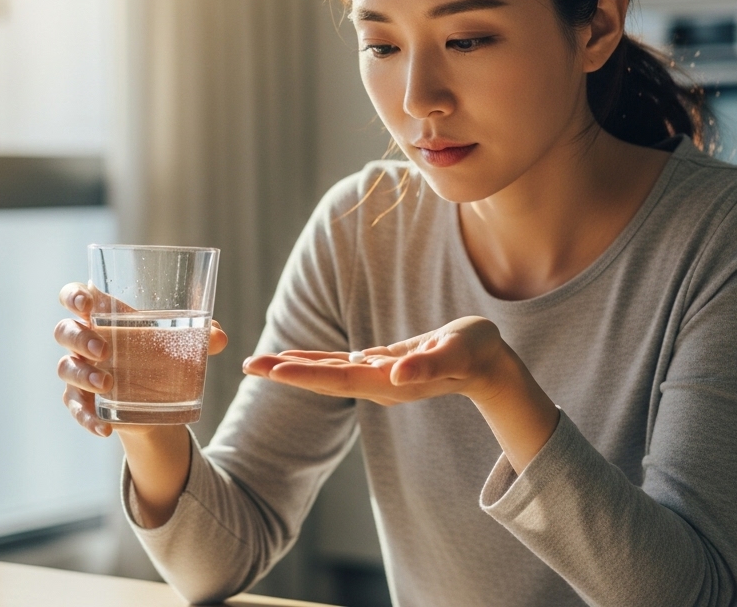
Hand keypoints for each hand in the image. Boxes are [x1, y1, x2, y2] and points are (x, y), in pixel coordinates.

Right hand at [54, 282, 228, 436]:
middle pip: (65, 331)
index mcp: (105, 315)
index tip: (85, 303)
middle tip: (104, 351)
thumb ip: (201, 337)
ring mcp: (80, 371)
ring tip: (107, 385)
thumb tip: (219, 337)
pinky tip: (104, 428)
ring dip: (83, 376)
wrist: (158, 398)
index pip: (75, 296)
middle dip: (80, 338)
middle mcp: (85, 340)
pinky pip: (76, 408)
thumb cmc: (162, 354)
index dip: (74, 296)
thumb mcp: (181, 344)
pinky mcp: (83, 400)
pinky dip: (87, 418)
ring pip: (66, 368)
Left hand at [242, 316, 514, 405]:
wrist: (489, 364)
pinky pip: (340, 366)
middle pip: (323, 380)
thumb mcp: (458, 351)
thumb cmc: (477, 352)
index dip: (304, 374)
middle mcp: (378, 385)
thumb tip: (396, 374)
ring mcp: (378, 379)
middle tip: (246, 365)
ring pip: (327, 373)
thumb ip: (429, 364)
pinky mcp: (381, 368)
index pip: (338, 379)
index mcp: (391, 382)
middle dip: (284, 373)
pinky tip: (295, 359)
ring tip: (260, 363)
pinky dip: (315, 362)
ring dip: (293, 368)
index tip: (272, 370)